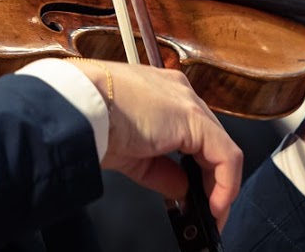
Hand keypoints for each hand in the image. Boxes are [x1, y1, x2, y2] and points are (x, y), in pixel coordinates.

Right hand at [67, 60, 241, 228]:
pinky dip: (226, 184)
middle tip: (208, 209)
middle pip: (209, 141)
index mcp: (160, 94)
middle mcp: (179, 92)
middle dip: (212, 179)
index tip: (194, 194)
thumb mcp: (131, 155)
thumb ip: (162, 171)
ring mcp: (188, 103)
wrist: (78, 104)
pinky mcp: (194, 119)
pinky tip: (215, 205)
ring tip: (213, 212)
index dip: (197, 168)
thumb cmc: (89, 119)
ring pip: (221, 147)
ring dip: (221, 185)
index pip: (190, 134)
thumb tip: (182, 189)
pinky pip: (225, 155)